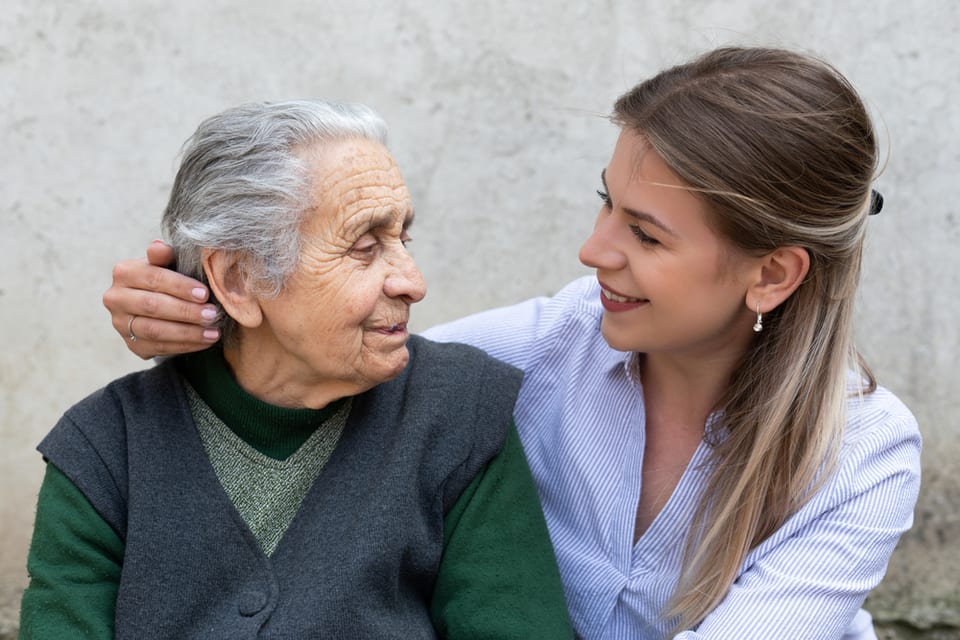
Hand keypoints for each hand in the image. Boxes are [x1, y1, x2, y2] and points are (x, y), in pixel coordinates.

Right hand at [103, 240, 220, 358]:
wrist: (156, 305)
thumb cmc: (166, 279)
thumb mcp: (167, 263)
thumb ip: (164, 255)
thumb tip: (159, 246)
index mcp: (124, 272)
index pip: (153, 278)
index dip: (180, 286)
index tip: (205, 293)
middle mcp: (116, 298)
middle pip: (153, 306)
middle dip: (186, 311)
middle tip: (213, 314)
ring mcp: (121, 324)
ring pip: (155, 331)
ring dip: (188, 333)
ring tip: (213, 332)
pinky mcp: (132, 344)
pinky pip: (159, 348)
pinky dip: (185, 346)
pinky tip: (205, 342)